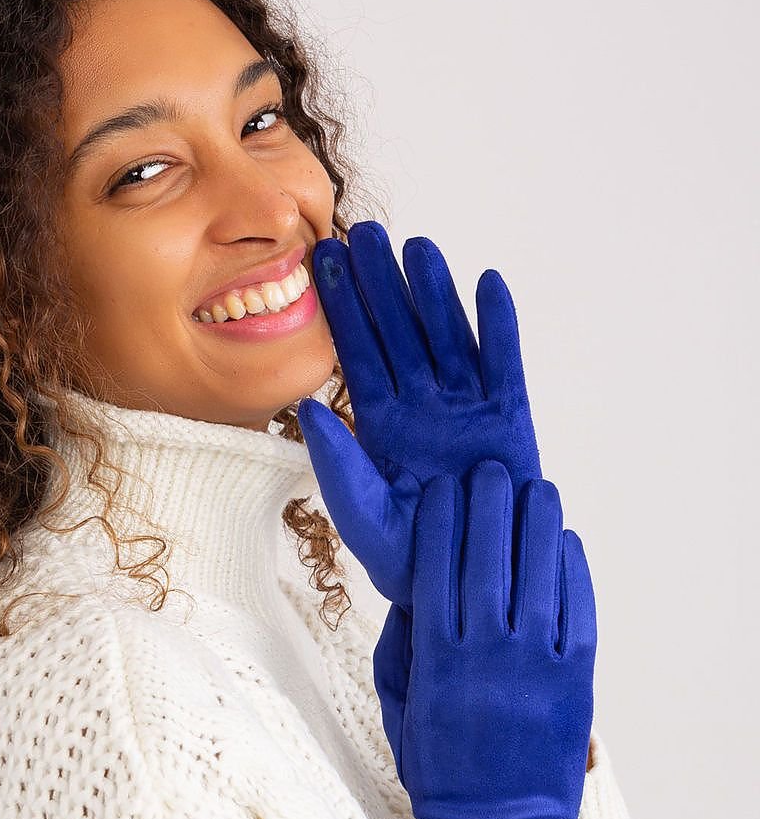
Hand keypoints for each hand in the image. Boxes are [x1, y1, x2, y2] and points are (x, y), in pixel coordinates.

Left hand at [297, 222, 540, 611]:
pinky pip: (503, 364)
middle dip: (381, 284)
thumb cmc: (407, 558)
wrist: (466, 585)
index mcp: (380, 424)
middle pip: (398, 332)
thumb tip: (310, 409)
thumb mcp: (360, 513)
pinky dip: (499, 326)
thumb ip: (336, 462)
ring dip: (433, 293)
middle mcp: (421, 407)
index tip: (322, 260)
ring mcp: (465, 409)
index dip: (341, 307)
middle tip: (363, 232)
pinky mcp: (508, 418)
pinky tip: (487, 284)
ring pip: (446, 338)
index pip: (356, 354)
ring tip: (417, 247)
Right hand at [400, 462, 595, 818]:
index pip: (435, 567)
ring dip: (534, 522)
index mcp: (436, 660)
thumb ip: (406, 644)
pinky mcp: (576, 682)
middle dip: (486, 505)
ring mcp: (535, 667)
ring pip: (537, 572)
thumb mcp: (403, 706)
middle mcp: (486, 656)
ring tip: (532, 491)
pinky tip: (563, 540)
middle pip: (487, 556)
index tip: (441, 491)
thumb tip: (418, 583)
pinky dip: (571, 568)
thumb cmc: (441, 770)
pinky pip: (577, 608)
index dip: (440, 520)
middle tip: (488, 473)